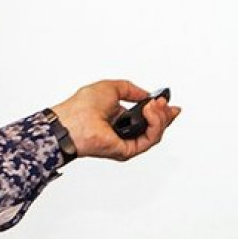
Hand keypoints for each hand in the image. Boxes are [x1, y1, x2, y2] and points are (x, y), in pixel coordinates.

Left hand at [49, 80, 180, 161]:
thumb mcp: (110, 87)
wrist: (71, 122)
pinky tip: (148, 112)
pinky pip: (149, 140)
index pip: (145, 117)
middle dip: (163, 113)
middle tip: (163, 102)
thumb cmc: (81, 107)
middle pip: (154, 127)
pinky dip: (154, 124)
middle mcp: (123, 131)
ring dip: (160, 117)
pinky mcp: (127, 150)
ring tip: (153, 105)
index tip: (166, 100)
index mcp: (118, 117)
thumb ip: (130, 89)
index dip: (159, 110)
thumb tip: (145, 94)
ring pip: (155, 134)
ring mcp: (126, 142)